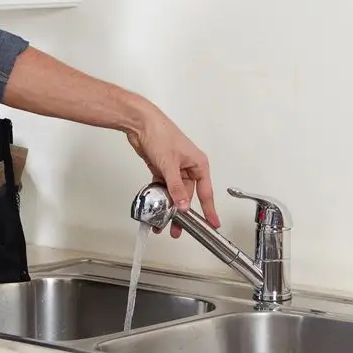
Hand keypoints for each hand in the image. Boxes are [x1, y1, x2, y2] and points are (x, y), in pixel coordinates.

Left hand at [127, 103, 219, 236]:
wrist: (140, 123)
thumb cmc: (160, 134)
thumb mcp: (170, 164)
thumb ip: (176, 187)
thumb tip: (183, 205)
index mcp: (198, 164)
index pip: (206, 192)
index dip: (209, 210)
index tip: (213, 224)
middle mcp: (188, 167)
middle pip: (187, 196)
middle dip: (181, 213)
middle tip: (178, 229)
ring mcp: (174, 169)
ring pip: (173, 193)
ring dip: (168, 207)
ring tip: (162, 222)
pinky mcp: (161, 168)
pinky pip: (162, 188)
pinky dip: (159, 197)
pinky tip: (155, 207)